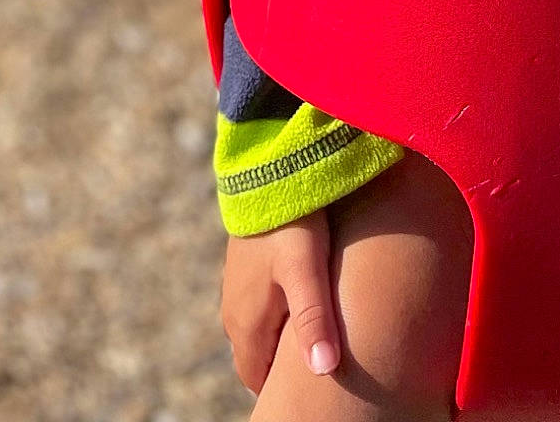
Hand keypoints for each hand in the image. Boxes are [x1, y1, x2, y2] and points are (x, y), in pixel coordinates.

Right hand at [221, 213, 340, 394]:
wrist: (266, 169)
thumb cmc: (289, 222)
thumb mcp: (306, 270)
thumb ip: (314, 319)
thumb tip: (324, 370)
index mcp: (247, 325)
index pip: (257, 380)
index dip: (278, 390)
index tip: (308, 389)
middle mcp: (234, 313)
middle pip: (256, 358)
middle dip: (279, 369)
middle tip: (315, 366)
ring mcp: (237, 289)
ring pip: (258, 331)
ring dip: (279, 339)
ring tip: (312, 337)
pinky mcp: (245, 267)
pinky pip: (258, 305)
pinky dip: (276, 314)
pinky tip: (302, 301)